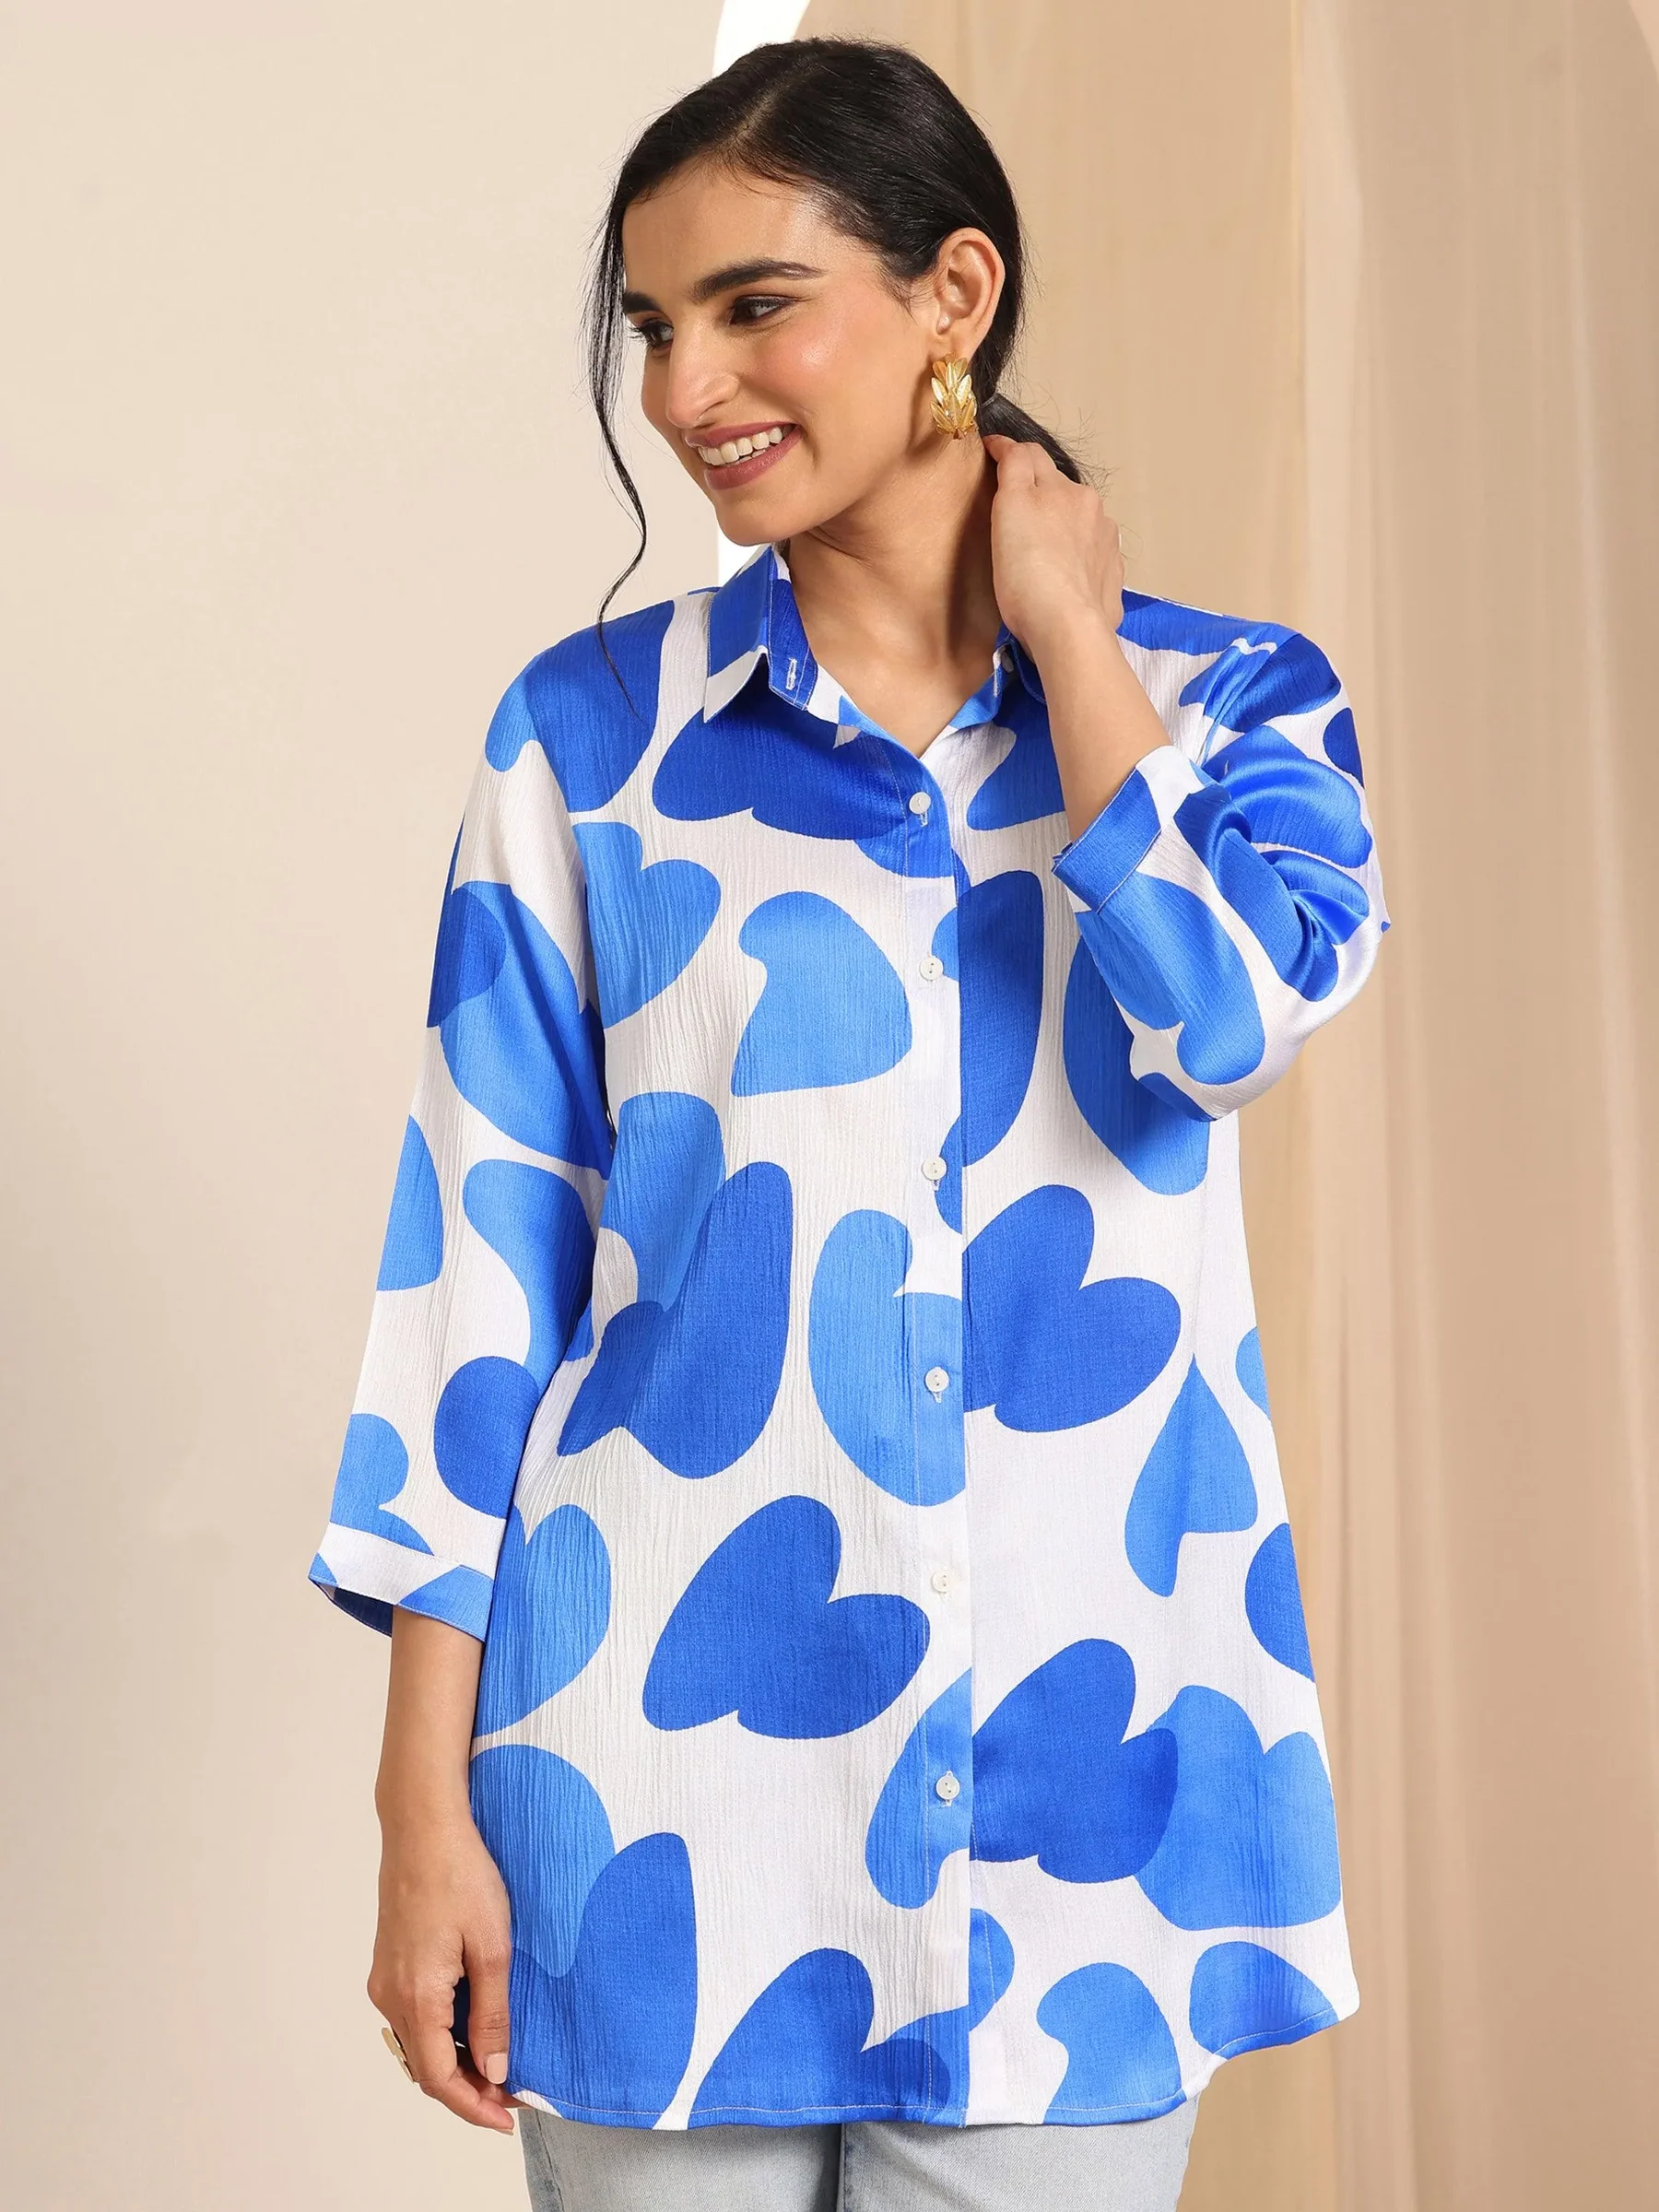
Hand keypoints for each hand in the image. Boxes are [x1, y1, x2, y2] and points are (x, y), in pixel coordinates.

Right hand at [368, 1809, 519, 2132]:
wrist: (423, 1826)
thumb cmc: (461, 1874)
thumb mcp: (492, 1945)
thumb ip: (493, 2012)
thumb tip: (495, 2071)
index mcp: (416, 1996)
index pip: (440, 2079)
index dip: (473, 2107)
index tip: (506, 2118)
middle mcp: (391, 1996)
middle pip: (426, 2068)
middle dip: (468, 2090)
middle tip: (510, 2098)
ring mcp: (385, 1980)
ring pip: (419, 2044)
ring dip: (456, 2063)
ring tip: (499, 2066)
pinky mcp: (390, 1964)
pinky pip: (414, 2017)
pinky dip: (443, 2035)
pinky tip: (474, 2027)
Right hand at [981, 432, 1124, 656]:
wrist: (1066, 627)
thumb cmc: (1027, 567)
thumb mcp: (1011, 506)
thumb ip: (1015, 467)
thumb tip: (1011, 446)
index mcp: (1068, 490)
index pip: (1033, 458)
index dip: (1008, 453)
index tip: (990, 452)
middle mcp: (1095, 512)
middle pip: (1061, 493)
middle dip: (1041, 496)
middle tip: (1017, 517)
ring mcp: (1108, 549)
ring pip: (1081, 528)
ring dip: (1065, 531)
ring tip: (1044, 555)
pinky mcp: (1112, 584)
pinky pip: (1092, 563)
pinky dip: (1078, 564)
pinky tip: (1065, 582)